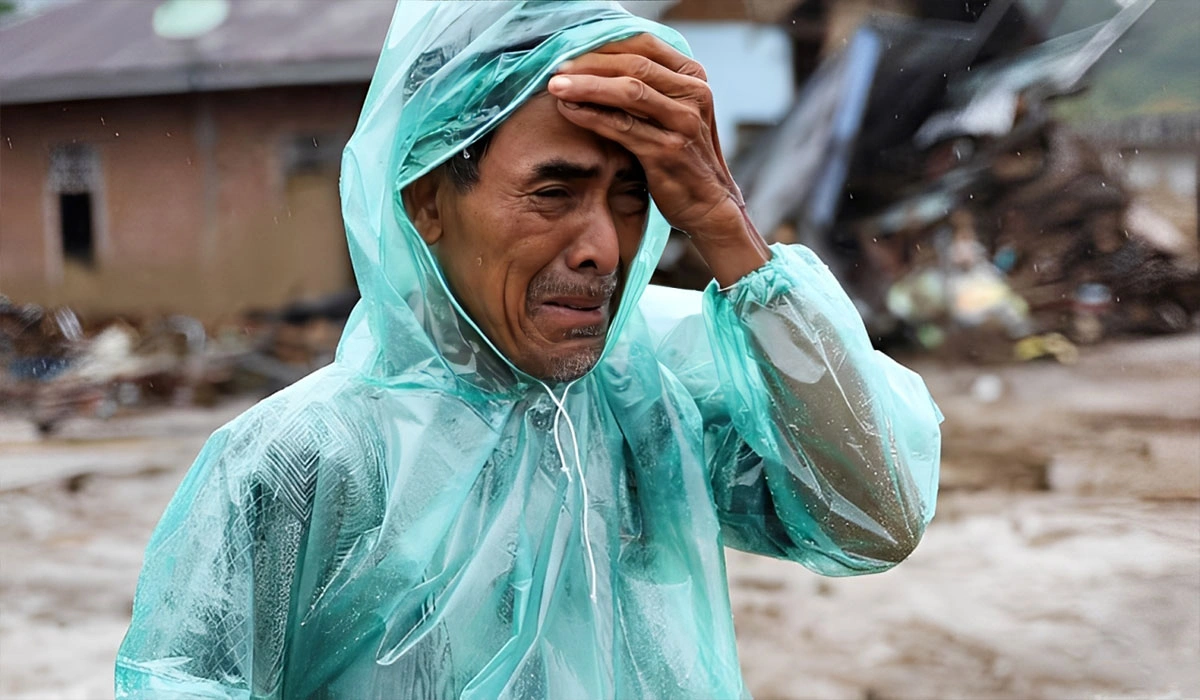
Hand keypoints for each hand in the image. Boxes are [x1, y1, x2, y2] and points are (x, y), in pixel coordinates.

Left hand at [548, 34, 770, 286]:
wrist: (708, 204)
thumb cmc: (681, 156)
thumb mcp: (673, 112)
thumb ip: (648, 87)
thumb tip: (597, 64)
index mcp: (693, 77)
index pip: (644, 44)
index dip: (605, 45)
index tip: (571, 50)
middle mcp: (694, 93)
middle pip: (633, 64)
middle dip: (590, 64)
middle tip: (556, 67)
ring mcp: (683, 121)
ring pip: (627, 91)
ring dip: (586, 86)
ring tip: (555, 86)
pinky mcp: (668, 150)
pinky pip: (622, 126)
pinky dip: (591, 115)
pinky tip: (569, 111)